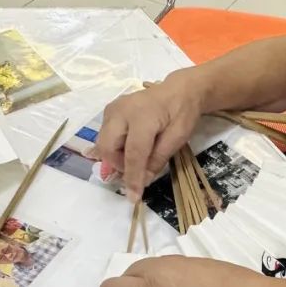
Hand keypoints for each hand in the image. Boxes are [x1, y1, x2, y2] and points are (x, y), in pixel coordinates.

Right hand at [93, 76, 203, 201]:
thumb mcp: (178, 137)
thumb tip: (143, 180)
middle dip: (119, 165)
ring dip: (117, 157)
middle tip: (137, 170)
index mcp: (142, 117)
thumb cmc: (181, 112)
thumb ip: (158, 158)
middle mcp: (121, 111)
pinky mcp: (109, 111)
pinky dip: (115, 147)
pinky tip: (129, 147)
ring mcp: (112, 109)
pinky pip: (105, 136)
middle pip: (108, 147)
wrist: (178, 90)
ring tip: (137, 156)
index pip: (133, 153)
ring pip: (104, 143)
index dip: (132, 177)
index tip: (133, 197)